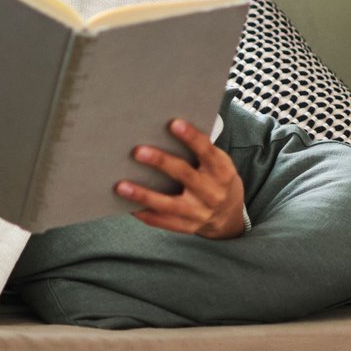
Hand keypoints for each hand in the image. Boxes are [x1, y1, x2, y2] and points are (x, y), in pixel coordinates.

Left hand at [116, 118, 245, 238]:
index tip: (174, 123)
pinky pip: (162, 222)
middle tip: (137, 151)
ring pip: (168, 204)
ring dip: (143, 195)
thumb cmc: (217, 178)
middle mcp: (212, 192)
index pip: (206, 151)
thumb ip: (200, 149)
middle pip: (184, 174)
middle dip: (160, 162)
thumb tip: (169, 127)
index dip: (191, 137)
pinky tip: (127, 206)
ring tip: (121, 186)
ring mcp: (198, 212)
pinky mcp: (186, 227)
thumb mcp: (218, 162)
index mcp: (221, 171)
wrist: (229, 215)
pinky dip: (144, 214)